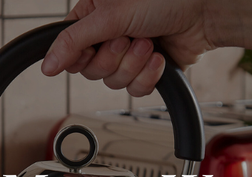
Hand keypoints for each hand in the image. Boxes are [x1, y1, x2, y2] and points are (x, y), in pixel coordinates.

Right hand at [42, 0, 251, 97]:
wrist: (205, 13)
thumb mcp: (110, 15)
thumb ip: (73, 41)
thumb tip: (47, 65)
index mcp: (92, 16)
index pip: (69, 49)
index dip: (81, 55)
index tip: (97, 46)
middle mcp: (108, 36)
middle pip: (92, 70)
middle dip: (115, 57)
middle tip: (130, 37)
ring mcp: (129, 55)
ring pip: (114, 82)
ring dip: (134, 65)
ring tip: (149, 44)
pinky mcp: (149, 71)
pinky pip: (136, 89)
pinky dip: (149, 76)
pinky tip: (160, 59)